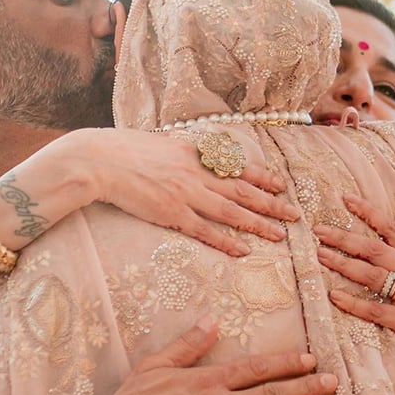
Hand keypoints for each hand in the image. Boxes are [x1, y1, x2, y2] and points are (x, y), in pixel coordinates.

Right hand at [78, 128, 299, 255]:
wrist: (100, 161)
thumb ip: (185, 152)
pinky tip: (243, 251)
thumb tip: (200, 155)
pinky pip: (205, 231)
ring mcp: (186, 194)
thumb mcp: (163, 143)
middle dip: (272, 204)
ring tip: (279, 236)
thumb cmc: (125, 150)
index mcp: (196, 152)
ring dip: (258, 225)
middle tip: (295, 215)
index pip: (239, 166)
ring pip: (232, 212)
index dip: (264, 178)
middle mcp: (197, 172)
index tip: (282, 186)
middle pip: (244, 191)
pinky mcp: (172, 213)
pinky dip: (227, 241)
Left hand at [315, 195, 394, 394]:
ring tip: (319, 255)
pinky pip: (376, 310)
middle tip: (318, 230)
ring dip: (342, 264)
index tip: (346, 199)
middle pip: (377, 249)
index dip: (369, 213)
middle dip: (345, 237)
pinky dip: (353, 303)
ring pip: (373, 276)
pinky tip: (333, 295)